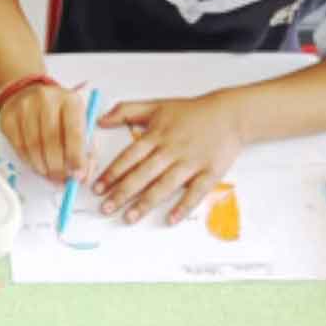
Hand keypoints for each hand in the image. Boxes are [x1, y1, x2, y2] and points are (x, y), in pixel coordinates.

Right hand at [0, 84, 86, 181]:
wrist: (28, 92)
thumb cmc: (59, 112)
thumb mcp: (78, 121)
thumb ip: (85, 148)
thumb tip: (81, 176)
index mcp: (69, 100)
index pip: (74, 133)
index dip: (76, 157)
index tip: (77, 175)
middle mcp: (46, 99)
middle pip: (51, 141)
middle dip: (57, 167)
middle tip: (61, 179)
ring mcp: (25, 106)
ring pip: (33, 146)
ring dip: (42, 167)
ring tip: (49, 173)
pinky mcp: (9, 117)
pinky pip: (19, 147)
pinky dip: (28, 161)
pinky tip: (36, 163)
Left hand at [93, 92, 243, 224]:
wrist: (228, 114)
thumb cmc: (190, 112)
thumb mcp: (155, 105)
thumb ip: (126, 111)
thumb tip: (101, 120)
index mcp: (156, 135)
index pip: (129, 157)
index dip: (112, 173)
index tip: (97, 187)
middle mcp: (171, 150)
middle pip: (142, 174)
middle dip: (122, 192)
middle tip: (106, 208)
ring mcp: (190, 162)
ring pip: (164, 185)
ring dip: (145, 203)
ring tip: (129, 218)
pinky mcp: (210, 172)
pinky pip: (195, 192)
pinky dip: (183, 206)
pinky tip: (171, 219)